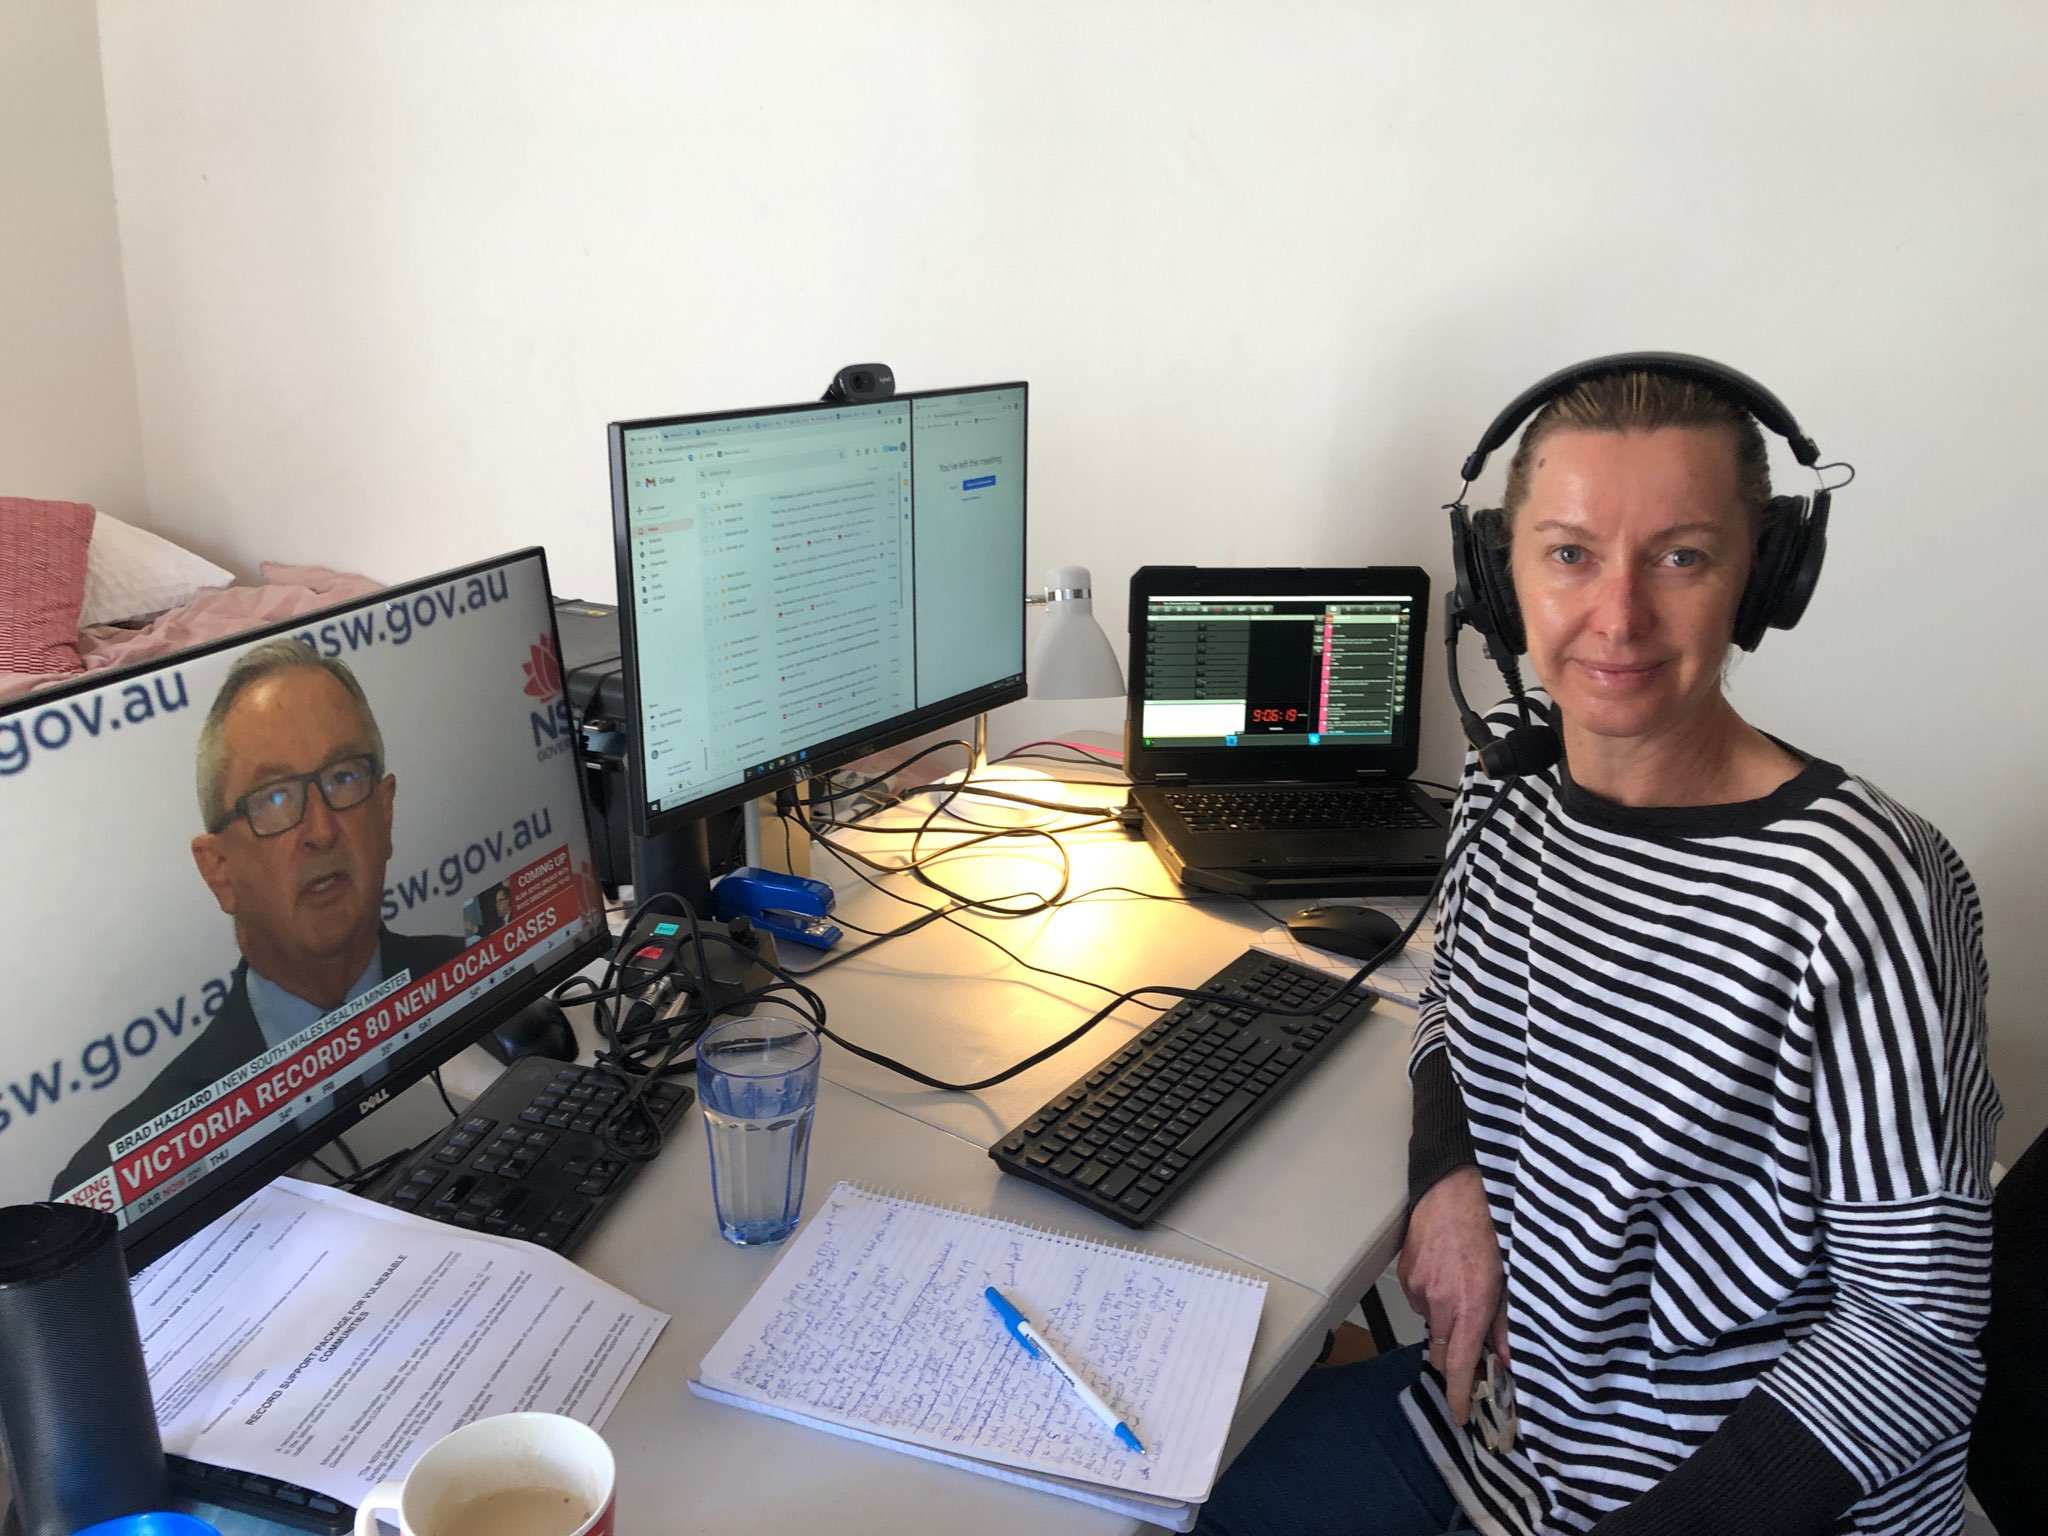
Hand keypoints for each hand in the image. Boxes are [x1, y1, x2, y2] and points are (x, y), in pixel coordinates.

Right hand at [1397, 1167, 1505, 1425]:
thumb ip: (1506, 1320)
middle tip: (1472, 1341)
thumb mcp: (1510, 1276)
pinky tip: (1445, 1269)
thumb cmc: (1492, 1227)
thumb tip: (1508, 1358)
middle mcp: (1440, 1301)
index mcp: (1470, 1305)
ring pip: (1431, 1319)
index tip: (1460, 1418)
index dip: (1458, 1396)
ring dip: (1446, 1317)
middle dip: (1455, 1352)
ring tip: (1462, 1287)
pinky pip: (1418, 1296)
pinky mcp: (1405, 1270)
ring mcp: (1418, 1285)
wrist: (1454, 1185)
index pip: (1459, 1364)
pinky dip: (1431, 1294)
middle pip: (1442, 1347)